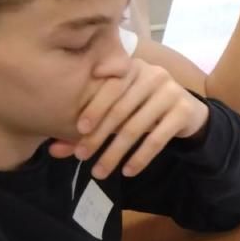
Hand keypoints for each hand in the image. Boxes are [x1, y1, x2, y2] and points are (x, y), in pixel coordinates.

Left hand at [51, 59, 209, 179]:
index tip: (79, 132)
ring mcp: (171, 91)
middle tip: (83, 157)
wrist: (185, 111)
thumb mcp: (116, 113)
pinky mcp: (184, 110)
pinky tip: (128, 171)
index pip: (110, 87)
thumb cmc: (142, 108)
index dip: (94, 108)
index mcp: (132, 68)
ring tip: (100, 172)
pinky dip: (140, 157)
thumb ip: (87, 128)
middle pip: (121, 109)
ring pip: (137, 127)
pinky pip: (158, 138)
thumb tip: (53, 150)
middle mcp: (153, 74)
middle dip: (99, 136)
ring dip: (116, 153)